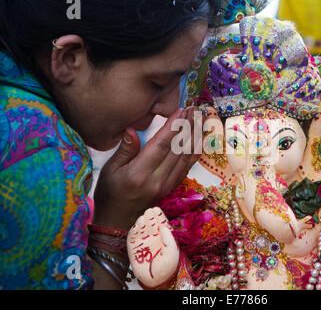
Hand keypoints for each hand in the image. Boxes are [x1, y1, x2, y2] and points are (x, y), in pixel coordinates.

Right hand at [93, 107, 201, 229]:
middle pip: (178, 149)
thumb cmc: (109, 194)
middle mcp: (157, 180)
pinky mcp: (170, 188)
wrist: (117, 222)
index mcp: (140, 173)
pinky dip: (194, 153)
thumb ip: (124, 150)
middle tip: (196, 109)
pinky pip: (186, 168)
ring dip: (195, 137)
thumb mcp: (110, 170)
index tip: (183, 110)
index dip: (174, 126)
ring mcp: (166, 185)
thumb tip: (132, 129)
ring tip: (201, 120)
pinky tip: (198, 141)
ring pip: (186, 158)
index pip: (161, 144)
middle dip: (188, 127)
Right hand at [127, 207, 178, 287]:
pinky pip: (133, 235)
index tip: (156, 210)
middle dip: (150, 217)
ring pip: (142, 227)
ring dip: (142, 221)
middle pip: (151, 223)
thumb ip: (169, 239)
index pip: (161, 222)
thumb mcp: (172, 252)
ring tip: (144, 218)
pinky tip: (138, 224)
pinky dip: (135, 229)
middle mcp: (153, 236)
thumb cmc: (166, 267)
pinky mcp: (134, 246)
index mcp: (164, 236)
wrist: (155, 280)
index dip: (158, 216)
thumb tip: (164, 227)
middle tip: (149, 212)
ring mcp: (143, 240)